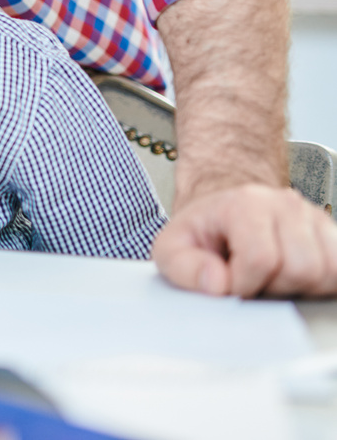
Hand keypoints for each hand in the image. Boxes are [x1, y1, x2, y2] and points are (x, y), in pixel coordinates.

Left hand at [153, 183, 336, 296]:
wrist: (226, 211)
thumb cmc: (205, 231)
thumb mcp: (172, 246)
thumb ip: (182, 267)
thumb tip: (217, 284)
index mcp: (246, 204)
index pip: (260, 259)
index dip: (243, 284)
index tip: (229, 283)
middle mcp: (286, 205)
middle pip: (301, 269)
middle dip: (274, 287)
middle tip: (252, 281)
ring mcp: (313, 218)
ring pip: (327, 274)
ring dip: (300, 288)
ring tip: (272, 278)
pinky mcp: (332, 235)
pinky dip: (321, 285)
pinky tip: (294, 279)